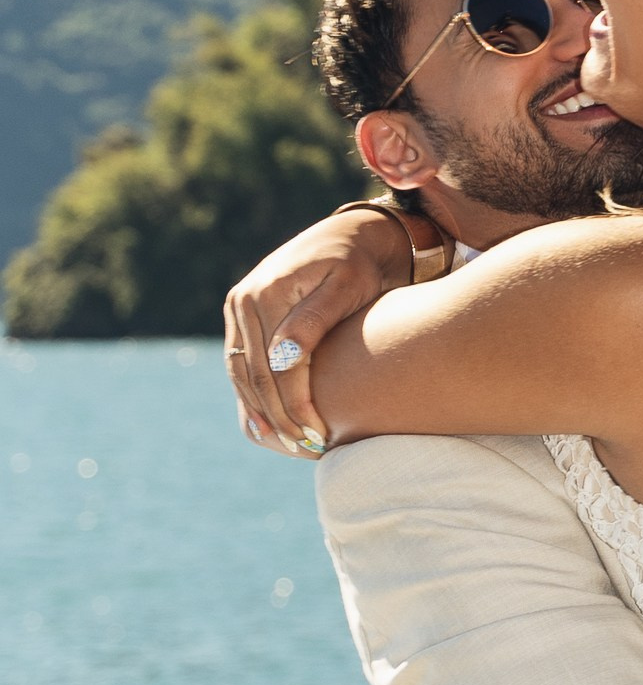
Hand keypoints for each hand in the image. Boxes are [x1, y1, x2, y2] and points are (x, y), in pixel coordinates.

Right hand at [224, 208, 410, 454]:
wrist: (355, 236)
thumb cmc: (362, 264)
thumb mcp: (347, 286)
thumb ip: (315, 319)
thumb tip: (282, 359)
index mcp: (265, 293)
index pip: (275, 367)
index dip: (295, 406)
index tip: (320, 435)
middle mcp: (242, 301)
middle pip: (254, 376)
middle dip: (280, 418)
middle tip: (308, 448)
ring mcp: (237, 309)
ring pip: (242, 376)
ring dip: (264, 414)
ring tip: (291, 444)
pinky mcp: (242, 317)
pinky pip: (241, 365)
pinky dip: (254, 396)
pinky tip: (270, 424)